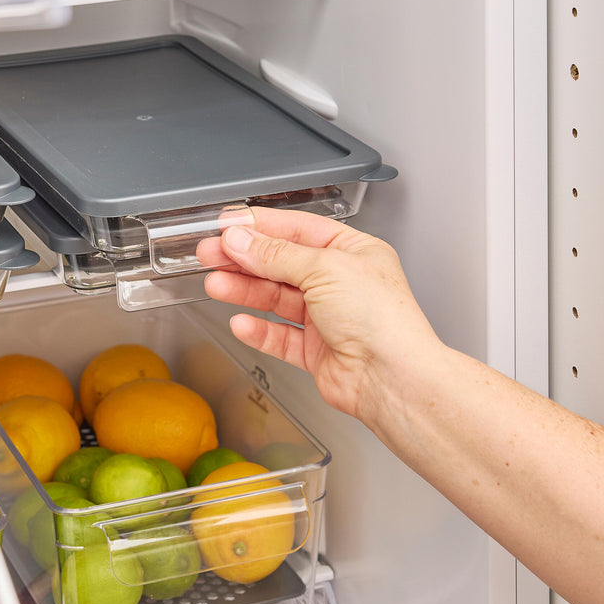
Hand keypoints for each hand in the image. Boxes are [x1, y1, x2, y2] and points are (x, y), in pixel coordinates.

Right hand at [196, 207, 442, 427]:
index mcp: (352, 252)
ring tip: (216, 284)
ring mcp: (328, 317)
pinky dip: (258, 329)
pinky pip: (279, 335)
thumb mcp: (324, 269)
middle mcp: (341, 282)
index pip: (298, 230)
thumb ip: (276, 255)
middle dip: (244, 258)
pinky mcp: (316, 350)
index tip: (228, 225)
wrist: (391, 378)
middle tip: (211, 254)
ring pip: (276, 298)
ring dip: (245, 290)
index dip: (261, 227)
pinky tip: (241, 322)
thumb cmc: (382, 320)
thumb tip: (243, 240)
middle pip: (281, 263)